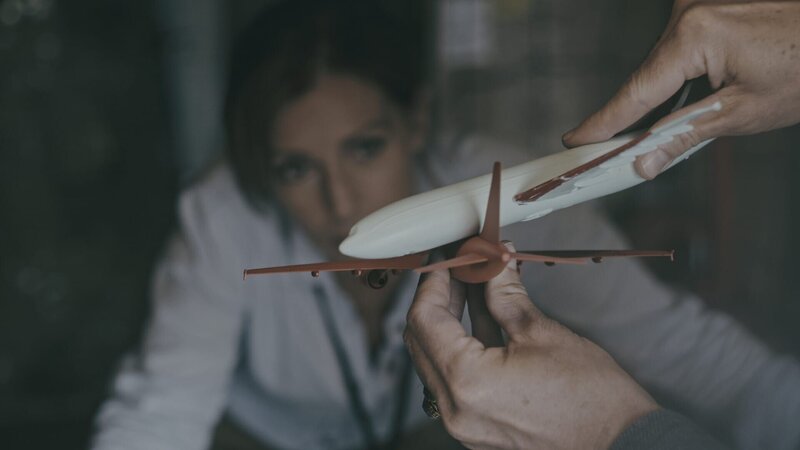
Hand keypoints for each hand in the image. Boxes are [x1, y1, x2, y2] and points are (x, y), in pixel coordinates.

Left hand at [404, 247, 657, 449]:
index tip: (448, 258)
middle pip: (424, 340)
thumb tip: (491, 262)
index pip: (424, 320)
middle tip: (458, 266)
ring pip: (440, 359)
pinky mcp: (479, 428)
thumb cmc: (591, 397)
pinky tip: (485, 315)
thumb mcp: (541, 332)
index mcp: (465, 382)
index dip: (433, 281)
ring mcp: (465, 424)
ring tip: (475, 283)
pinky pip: (458, 379)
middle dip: (438, 298)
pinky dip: (466, 345)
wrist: (622, 446)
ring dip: (453, 319)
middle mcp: (455, 409)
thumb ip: (503, 293)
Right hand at [562, 1, 799, 178]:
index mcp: (694, 36)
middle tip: (605, 150)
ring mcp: (697, 9)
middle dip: (631, 116)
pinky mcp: (707, 11)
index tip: (574, 142)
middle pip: (645, 78)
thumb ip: (684, 136)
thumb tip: (643, 162)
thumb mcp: (742, 114)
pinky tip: (680, 101)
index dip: (604, 123)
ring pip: (660, 66)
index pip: (636, 91)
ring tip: (658, 127)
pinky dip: (674, 79)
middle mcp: (688, 15)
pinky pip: (676, 51)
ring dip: (658, 97)